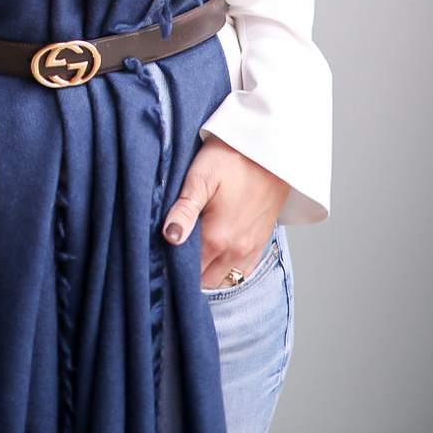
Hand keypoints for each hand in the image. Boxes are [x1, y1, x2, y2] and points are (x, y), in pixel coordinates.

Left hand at [161, 135, 288, 288]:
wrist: (270, 151)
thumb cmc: (232, 158)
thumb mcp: (201, 177)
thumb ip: (184, 210)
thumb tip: (169, 237)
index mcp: (217, 238)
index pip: (190, 272)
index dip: (173, 266)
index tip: (163, 255)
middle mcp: (236, 251)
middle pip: (205, 280)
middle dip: (189, 273)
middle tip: (175, 253)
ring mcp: (251, 250)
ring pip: (224, 280)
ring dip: (208, 273)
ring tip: (195, 254)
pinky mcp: (261, 243)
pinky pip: (242, 273)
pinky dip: (227, 271)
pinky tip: (217, 255)